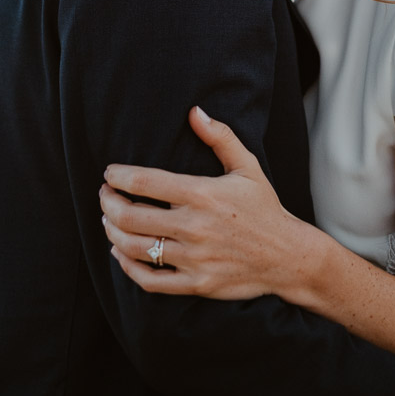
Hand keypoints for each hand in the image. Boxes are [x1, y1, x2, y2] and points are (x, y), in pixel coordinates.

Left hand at [100, 106, 317, 300]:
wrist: (290, 257)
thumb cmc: (264, 208)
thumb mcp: (247, 167)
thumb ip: (220, 137)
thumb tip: (194, 111)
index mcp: (202, 194)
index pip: (143, 183)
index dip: (117, 177)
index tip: (109, 174)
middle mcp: (195, 227)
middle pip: (131, 217)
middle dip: (108, 204)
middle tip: (104, 196)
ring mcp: (195, 258)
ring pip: (136, 248)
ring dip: (112, 233)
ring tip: (108, 221)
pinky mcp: (198, 284)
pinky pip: (151, 281)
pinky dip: (128, 267)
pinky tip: (121, 253)